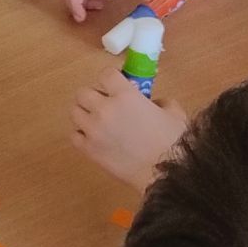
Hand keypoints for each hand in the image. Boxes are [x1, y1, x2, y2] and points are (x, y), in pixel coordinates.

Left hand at [71, 72, 188, 191]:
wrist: (165, 172)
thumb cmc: (173, 141)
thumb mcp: (173, 113)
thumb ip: (161, 102)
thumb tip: (153, 104)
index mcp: (125, 95)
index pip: (106, 74)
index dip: (112, 78)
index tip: (117, 85)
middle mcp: (104, 109)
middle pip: (83, 92)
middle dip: (94, 96)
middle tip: (106, 104)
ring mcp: (93, 129)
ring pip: (75, 111)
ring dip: (85, 114)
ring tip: (98, 122)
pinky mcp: (88, 149)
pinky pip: (74, 135)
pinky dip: (82, 134)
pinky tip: (95, 139)